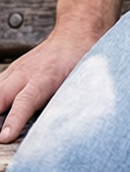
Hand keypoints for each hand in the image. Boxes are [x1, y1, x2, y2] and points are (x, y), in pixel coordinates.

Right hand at [0, 26, 98, 142]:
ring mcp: (16, 70)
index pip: (25, 101)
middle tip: (0, 135)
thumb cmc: (78, 59)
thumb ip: (67, 104)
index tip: (5, 137)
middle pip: (2, 96)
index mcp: (44, 77)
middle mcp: (26, 73)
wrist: (75, 35)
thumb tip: (64, 129)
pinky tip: (1, 108)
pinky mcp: (11, 71)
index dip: (14, 120)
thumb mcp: (79, 81)